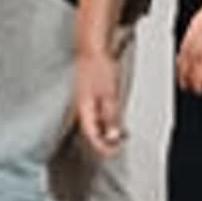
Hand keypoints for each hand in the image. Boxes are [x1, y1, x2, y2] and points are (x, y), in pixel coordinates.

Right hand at [70, 42, 126, 157]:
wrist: (91, 49)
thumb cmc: (98, 67)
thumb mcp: (110, 95)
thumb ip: (111, 117)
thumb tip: (113, 136)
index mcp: (83, 110)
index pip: (91, 137)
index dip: (103, 148)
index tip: (115, 151)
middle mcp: (80, 109)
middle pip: (91, 134)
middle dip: (105, 143)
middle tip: (120, 144)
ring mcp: (83, 104)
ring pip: (93, 126)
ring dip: (106, 133)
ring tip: (121, 134)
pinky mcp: (87, 99)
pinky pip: (95, 117)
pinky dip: (105, 123)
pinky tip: (114, 121)